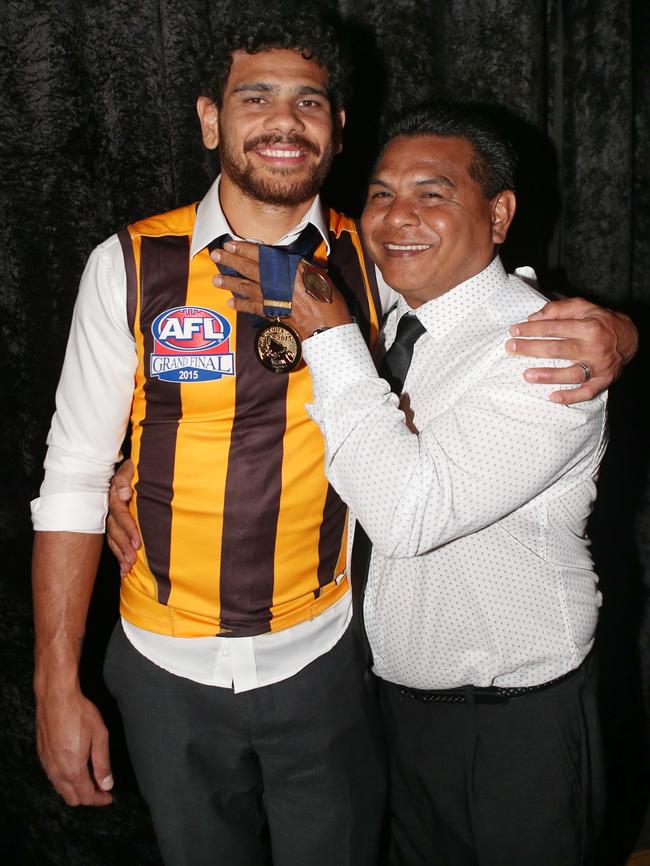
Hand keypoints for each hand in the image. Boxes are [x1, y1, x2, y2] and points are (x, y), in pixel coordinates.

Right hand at [36, 688, 112, 806]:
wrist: (56, 698)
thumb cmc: (80, 713)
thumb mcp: (100, 737)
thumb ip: (103, 764)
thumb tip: (107, 784)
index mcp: (73, 770)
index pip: (86, 796)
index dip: (99, 799)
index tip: (108, 797)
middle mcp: (57, 771)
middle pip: (72, 798)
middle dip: (88, 797)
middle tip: (101, 789)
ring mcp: (47, 764)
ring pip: (61, 789)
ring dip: (75, 789)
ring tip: (90, 779)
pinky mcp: (42, 754)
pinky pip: (53, 776)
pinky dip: (65, 779)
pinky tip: (75, 768)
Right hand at [106, 458, 139, 575]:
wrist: (133, 469)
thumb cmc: (135, 468)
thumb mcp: (131, 468)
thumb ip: (125, 479)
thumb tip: (123, 495)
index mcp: (114, 495)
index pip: (120, 514)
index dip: (128, 528)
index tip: (138, 542)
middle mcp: (111, 509)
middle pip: (115, 530)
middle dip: (123, 547)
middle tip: (133, 560)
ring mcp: (111, 517)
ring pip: (113, 538)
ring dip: (120, 554)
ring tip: (128, 568)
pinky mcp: (115, 525)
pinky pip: (114, 541)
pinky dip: (119, 556)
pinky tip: (124, 570)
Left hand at [211, 241, 351, 339]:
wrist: (328, 326)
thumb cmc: (329, 300)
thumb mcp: (318, 275)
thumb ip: (300, 267)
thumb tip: (288, 262)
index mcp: (290, 268)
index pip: (262, 255)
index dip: (244, 249)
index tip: (230, 244)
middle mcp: (278, 281)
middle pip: (249, 268)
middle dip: (231, 261)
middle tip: (215, 255)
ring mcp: (272, 298)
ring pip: (246, 287)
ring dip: (229, 283)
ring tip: (216, 279)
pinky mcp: (270, 314)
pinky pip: (251, 308)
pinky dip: (240, 305)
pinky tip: (230, 303)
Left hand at [505, 296, 637, 404]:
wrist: (630, 338)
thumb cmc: (600, 321)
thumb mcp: (583, 307)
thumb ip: (558, 310)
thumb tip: (533, 318)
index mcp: (589, 327)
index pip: (554, 328)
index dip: (532, 329)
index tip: (514, 331)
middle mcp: (594, 348)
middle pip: (557, 350)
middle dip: (531, 349)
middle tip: (510, 348)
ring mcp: (599, 367)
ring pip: (570, 374)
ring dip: (547, 376)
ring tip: (526, 375)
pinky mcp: (603, 381)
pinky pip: (585, 393)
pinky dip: (569, 397)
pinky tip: (552, 397)